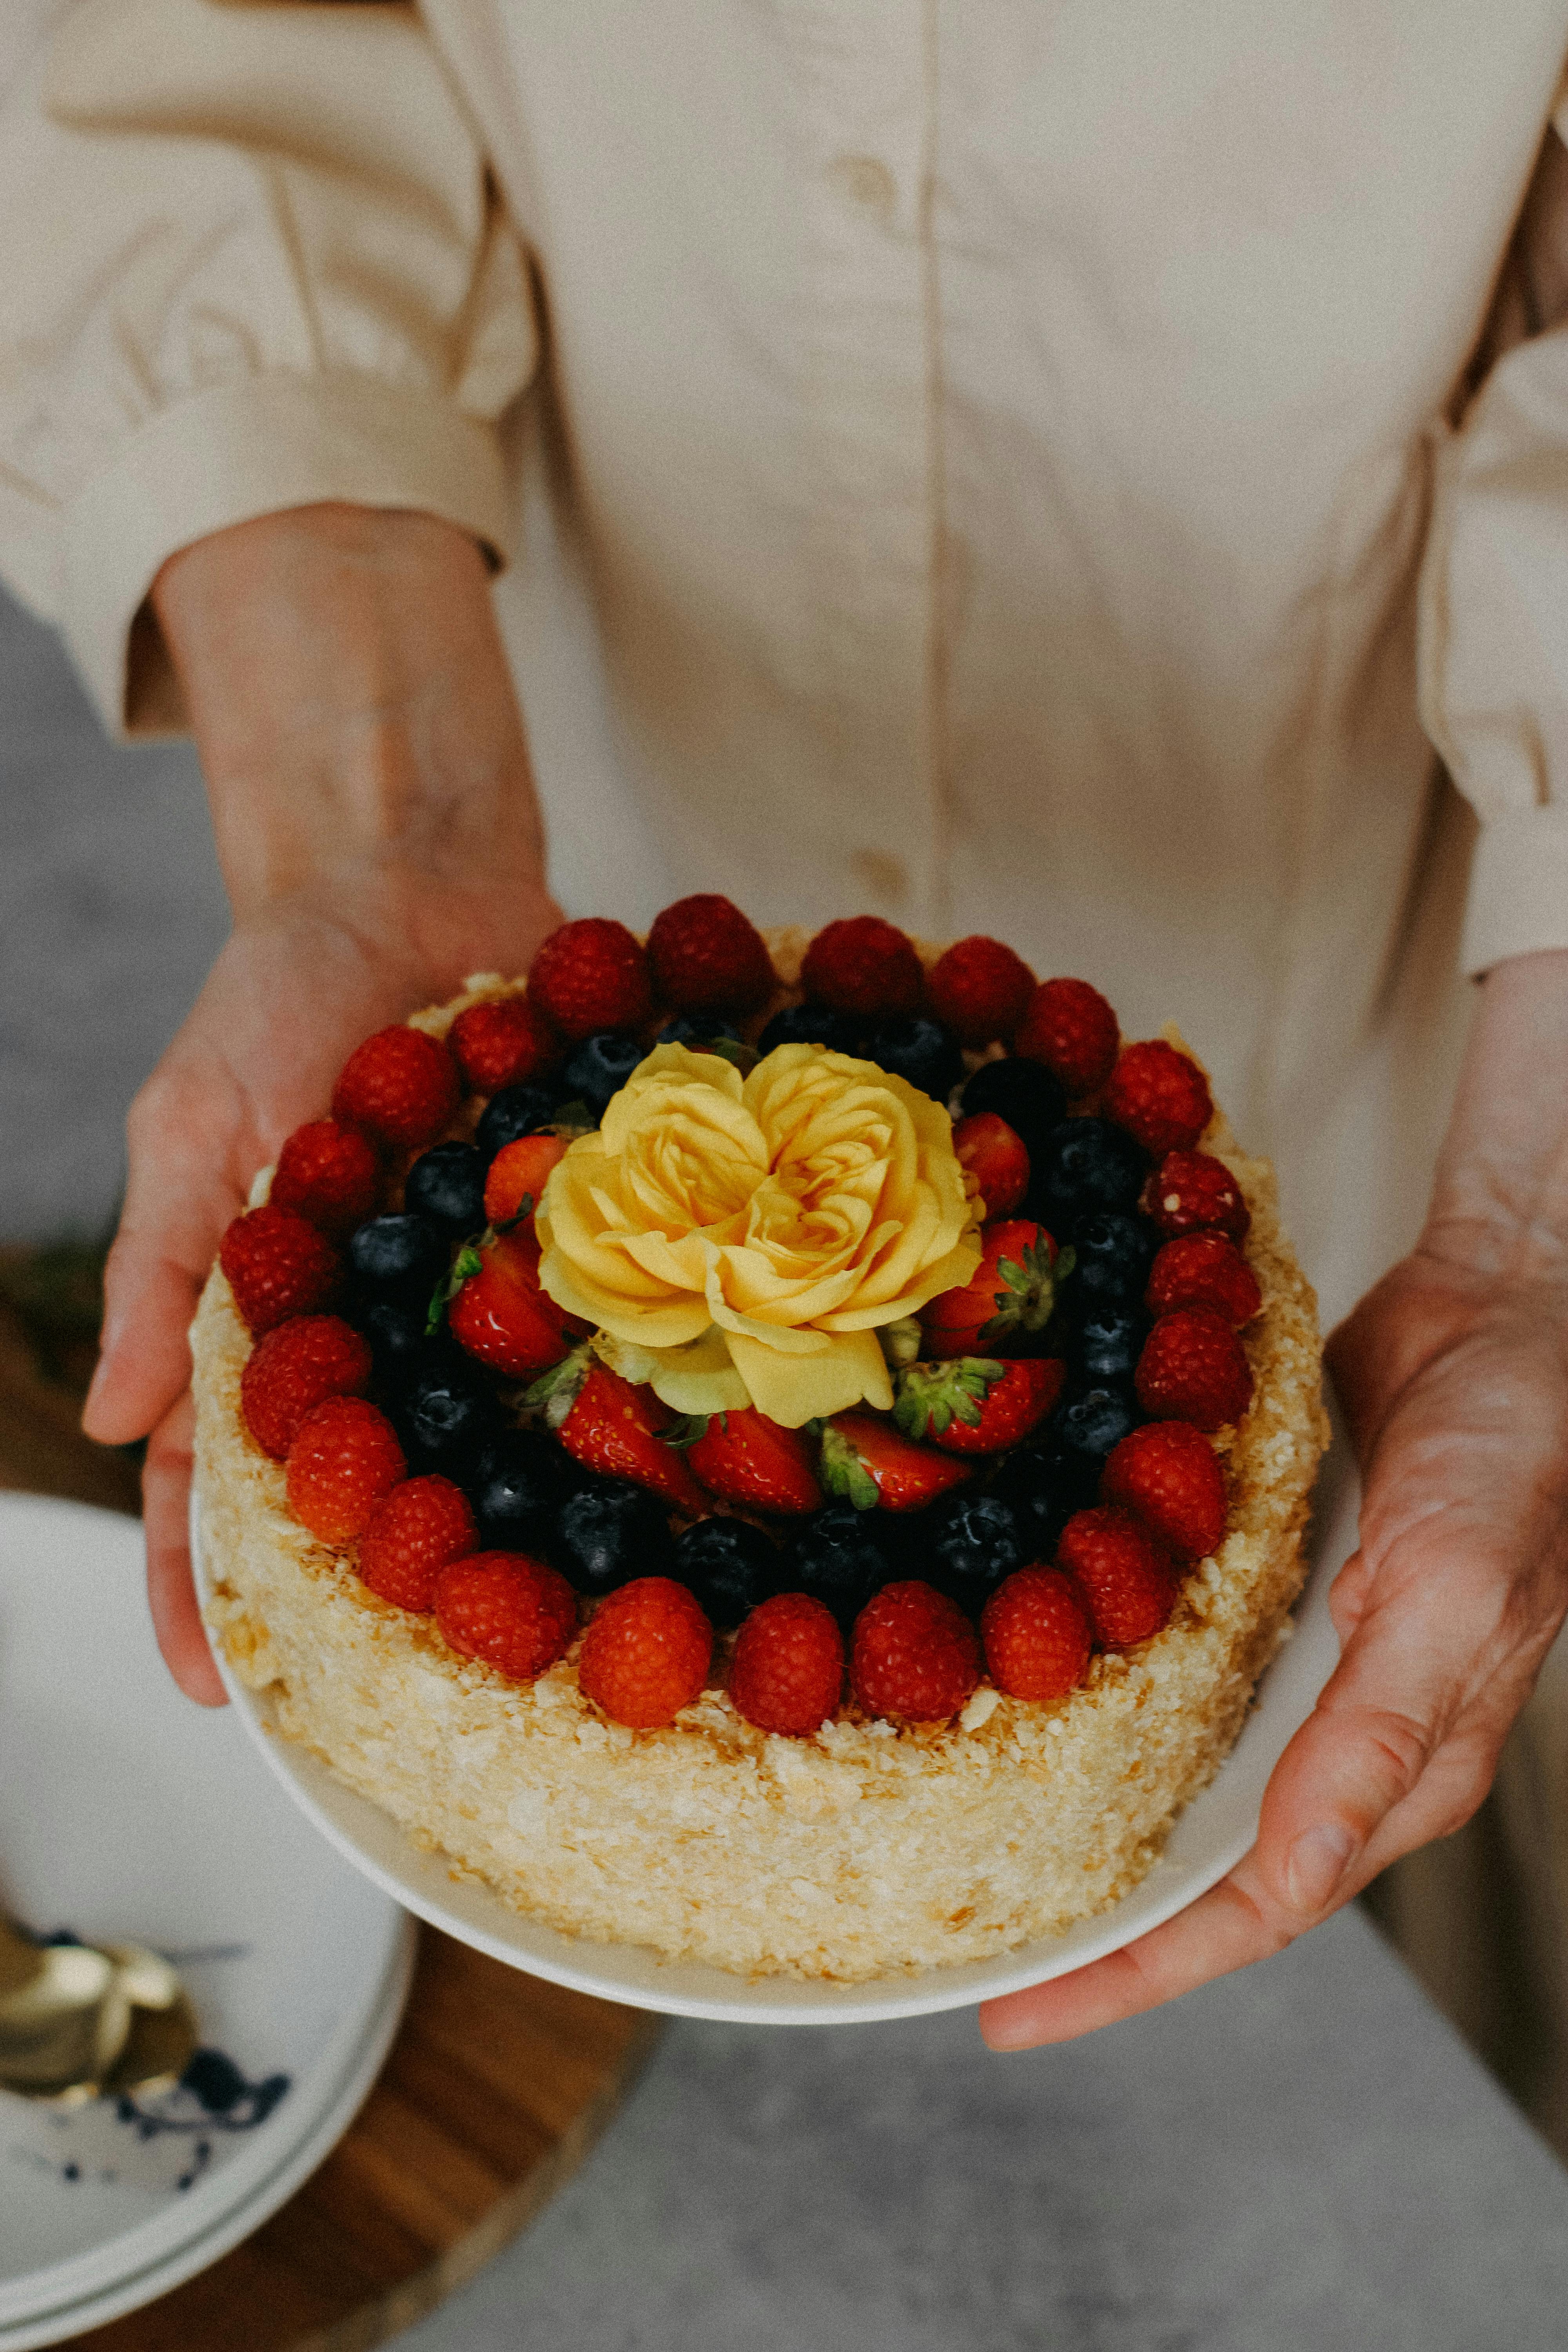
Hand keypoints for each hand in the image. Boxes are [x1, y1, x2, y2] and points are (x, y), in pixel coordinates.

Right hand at [82, 505, 562, 1702]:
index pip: (208, 1474)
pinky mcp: (556, 1238)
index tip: (210, 1691)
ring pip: (468, 1438)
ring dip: (487, 1526)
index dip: (197, 1584)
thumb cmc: (277, 992)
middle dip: (354, 1593)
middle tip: (385, 1707)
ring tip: (524, 1634)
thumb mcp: (192, 1121)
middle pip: (348, 1486)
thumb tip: (111, 1423)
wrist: (412, 880)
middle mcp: (367, 1323)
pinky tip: (642, 1477)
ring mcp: (466, 1292)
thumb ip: (165, 1265)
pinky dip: (597, 1398)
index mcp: (258, 1309)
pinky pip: (573, 1335)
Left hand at [980, 949, 1567, 2048]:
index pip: (1252, 1910)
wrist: (1498, 1314)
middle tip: (957, 1954)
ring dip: (1072, 1812)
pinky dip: (1089, 1683)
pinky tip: (1006, 1681)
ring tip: (957, 1846)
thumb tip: (1294, 1876)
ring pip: (1169, 1769)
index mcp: (1398, 1771)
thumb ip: (1377, 1735)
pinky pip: (1165, 1660)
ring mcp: (1293, 1660)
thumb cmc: (1510, 1455)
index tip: (1017, 2014)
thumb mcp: (1451, 1597)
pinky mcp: (1257, 1585)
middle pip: (1193, 1860)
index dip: (1134, 1970)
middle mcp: (1336, 1733)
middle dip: (1083, 1919)